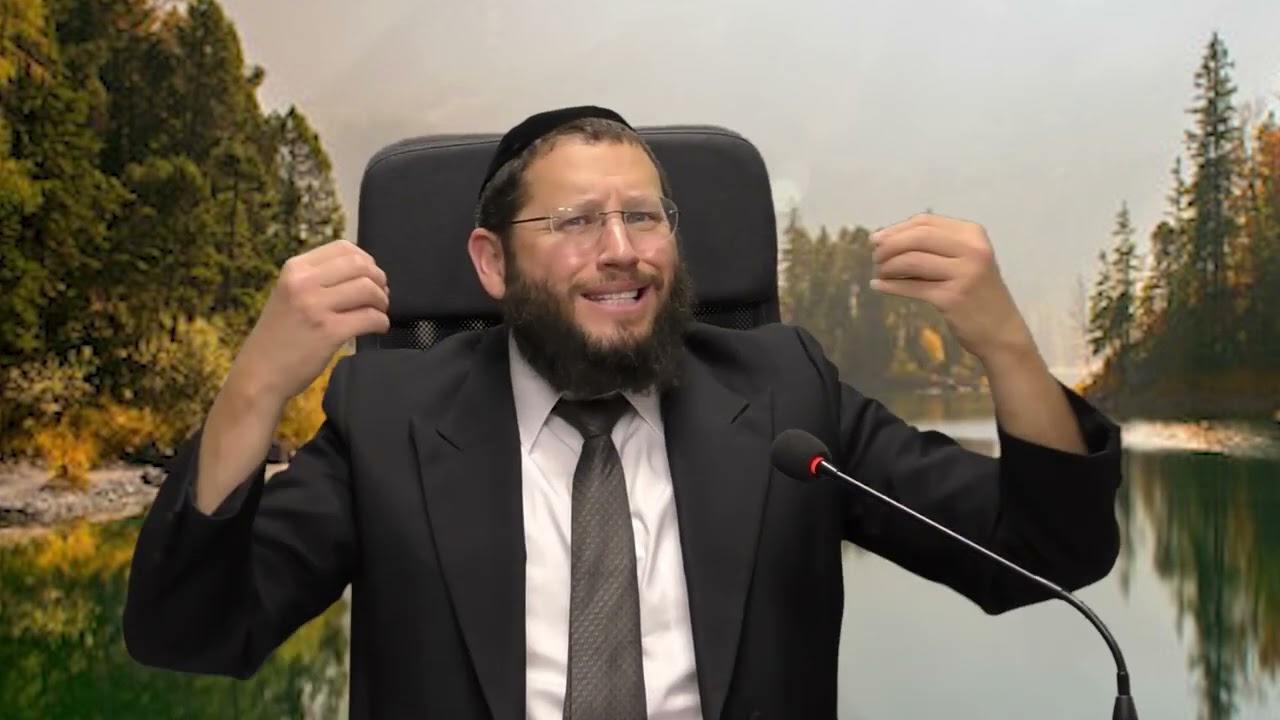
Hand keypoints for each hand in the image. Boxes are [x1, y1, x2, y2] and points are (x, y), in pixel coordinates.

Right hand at [230, 239, 389, 406]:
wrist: (259, 374)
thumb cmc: (278, 337)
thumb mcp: (289, 295)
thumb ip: (318, 280)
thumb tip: (363, 272)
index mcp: (295, 269)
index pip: (342, 247)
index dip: (366, 260)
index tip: (370, 276)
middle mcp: (304, 282)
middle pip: (360, 265)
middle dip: (379, 280)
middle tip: (381, 296)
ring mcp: (316, 306)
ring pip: (368, 289)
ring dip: (382, 301)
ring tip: (379, 312)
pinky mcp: (329, 332)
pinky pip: (370, 318)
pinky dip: (381, 322)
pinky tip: (378, 328)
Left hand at [870, 214, 1033, 363]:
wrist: (1000, 330)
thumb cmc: (977, 293)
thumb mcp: (965, 259)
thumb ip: (935, 245)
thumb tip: (888, 238)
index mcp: (973, 234)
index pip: (926, 222)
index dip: (896, 229)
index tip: (877, 239)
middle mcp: (972, 249)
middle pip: (918, 237)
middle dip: (889, 245)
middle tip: (874, 256)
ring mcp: (964, 273)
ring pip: (913, 260)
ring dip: (888, 266)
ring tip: (879, 272)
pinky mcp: (953, 297)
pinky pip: (912, 287)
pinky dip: (890, 285)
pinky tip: (878, 285)